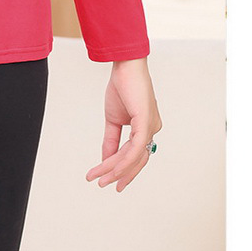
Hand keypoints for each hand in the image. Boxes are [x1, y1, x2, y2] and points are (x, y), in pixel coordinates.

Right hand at [85, 57, 162, 191]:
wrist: (125, 66)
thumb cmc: (122, 86)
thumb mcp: (112, 118)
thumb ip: (111, 140)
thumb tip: (106, 159)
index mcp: (146, 127)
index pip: (134, 154)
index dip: (121, 168)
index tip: (107, 178)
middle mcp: (152, 129)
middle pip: (136, 161)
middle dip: (119, 175)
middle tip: (103, 185)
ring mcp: (151, 127)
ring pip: (134, 158)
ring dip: (115, 170)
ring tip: (99, 178)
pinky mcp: (146, 124)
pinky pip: (135, 149)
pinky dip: (123, 161)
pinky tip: (111, 169)